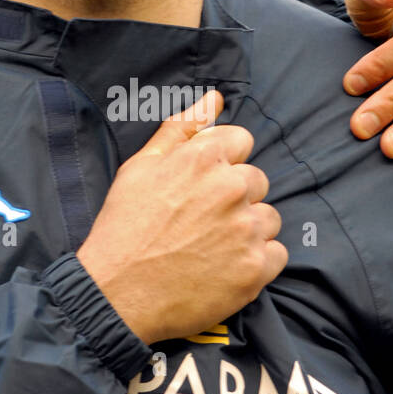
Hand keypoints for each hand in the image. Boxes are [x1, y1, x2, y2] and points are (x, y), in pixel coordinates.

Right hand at [76, 90, 287, 343]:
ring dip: (249, 229)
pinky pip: (277, 254)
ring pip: (270, 218)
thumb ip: (182, 128)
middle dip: (236, 198)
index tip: (202, 186)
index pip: (242, 141)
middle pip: (258, 180)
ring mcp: (246, 230)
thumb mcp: (140, 168)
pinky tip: (225, 268)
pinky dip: (257, 262)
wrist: (115, 295)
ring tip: (213, 247)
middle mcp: (232, 188)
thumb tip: (215, 98)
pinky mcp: (255, 269)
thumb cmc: (123, 228)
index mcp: (204, 158)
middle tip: (201, 222)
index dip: (222, 163)